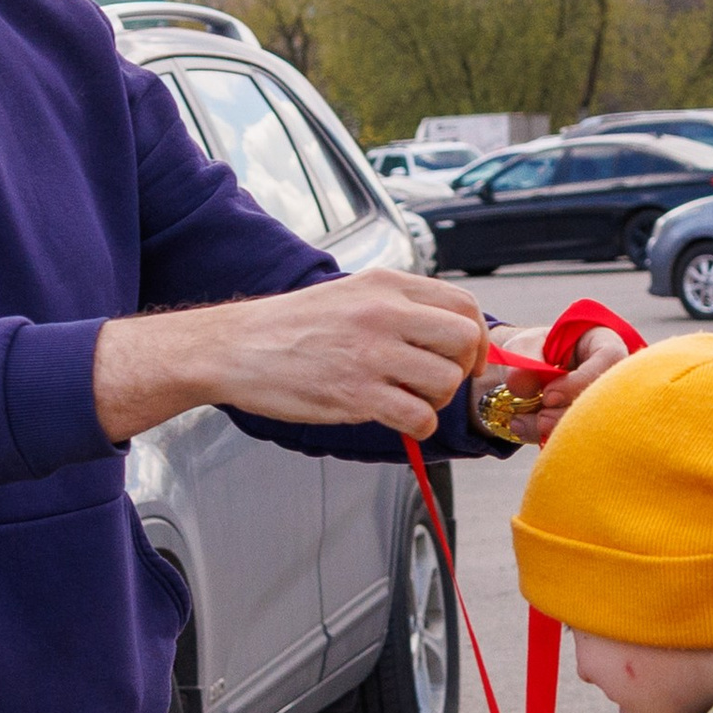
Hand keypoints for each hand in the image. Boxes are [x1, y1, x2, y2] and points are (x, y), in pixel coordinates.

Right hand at [93, 267, 485, 444]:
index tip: (467, 357)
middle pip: (464, 340)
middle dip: (462, 368)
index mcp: (386, 285)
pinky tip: (399, 420)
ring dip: (437, 400)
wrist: (237, 347)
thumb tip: (444, 329)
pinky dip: (418, 426)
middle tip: (438, 381)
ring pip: (446, 381)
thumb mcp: (350, 292)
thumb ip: (398, 305)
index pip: (463, 303)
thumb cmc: (290, 326)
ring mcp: (372, 354)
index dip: (476, 336)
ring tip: (409, 400)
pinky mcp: (357, 394)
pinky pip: (419, 416)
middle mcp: (385, 313)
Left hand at [480, 324, 633, 446]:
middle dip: (570, 414)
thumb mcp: (522, 348)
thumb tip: (522, 386)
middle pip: (608, 398)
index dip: (580, 380)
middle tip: (540, 419)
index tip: (548, 396)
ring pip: (595, 424)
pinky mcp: (591, 427)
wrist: (526, 375)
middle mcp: (611, 374)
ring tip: (522, 422)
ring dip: (557, 429)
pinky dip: (549, 439)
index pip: (608, 358)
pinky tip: (523, 430)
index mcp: (602, 342)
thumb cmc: (532, 352)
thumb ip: (522, 362)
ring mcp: (604, 403)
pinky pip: (579, 438)